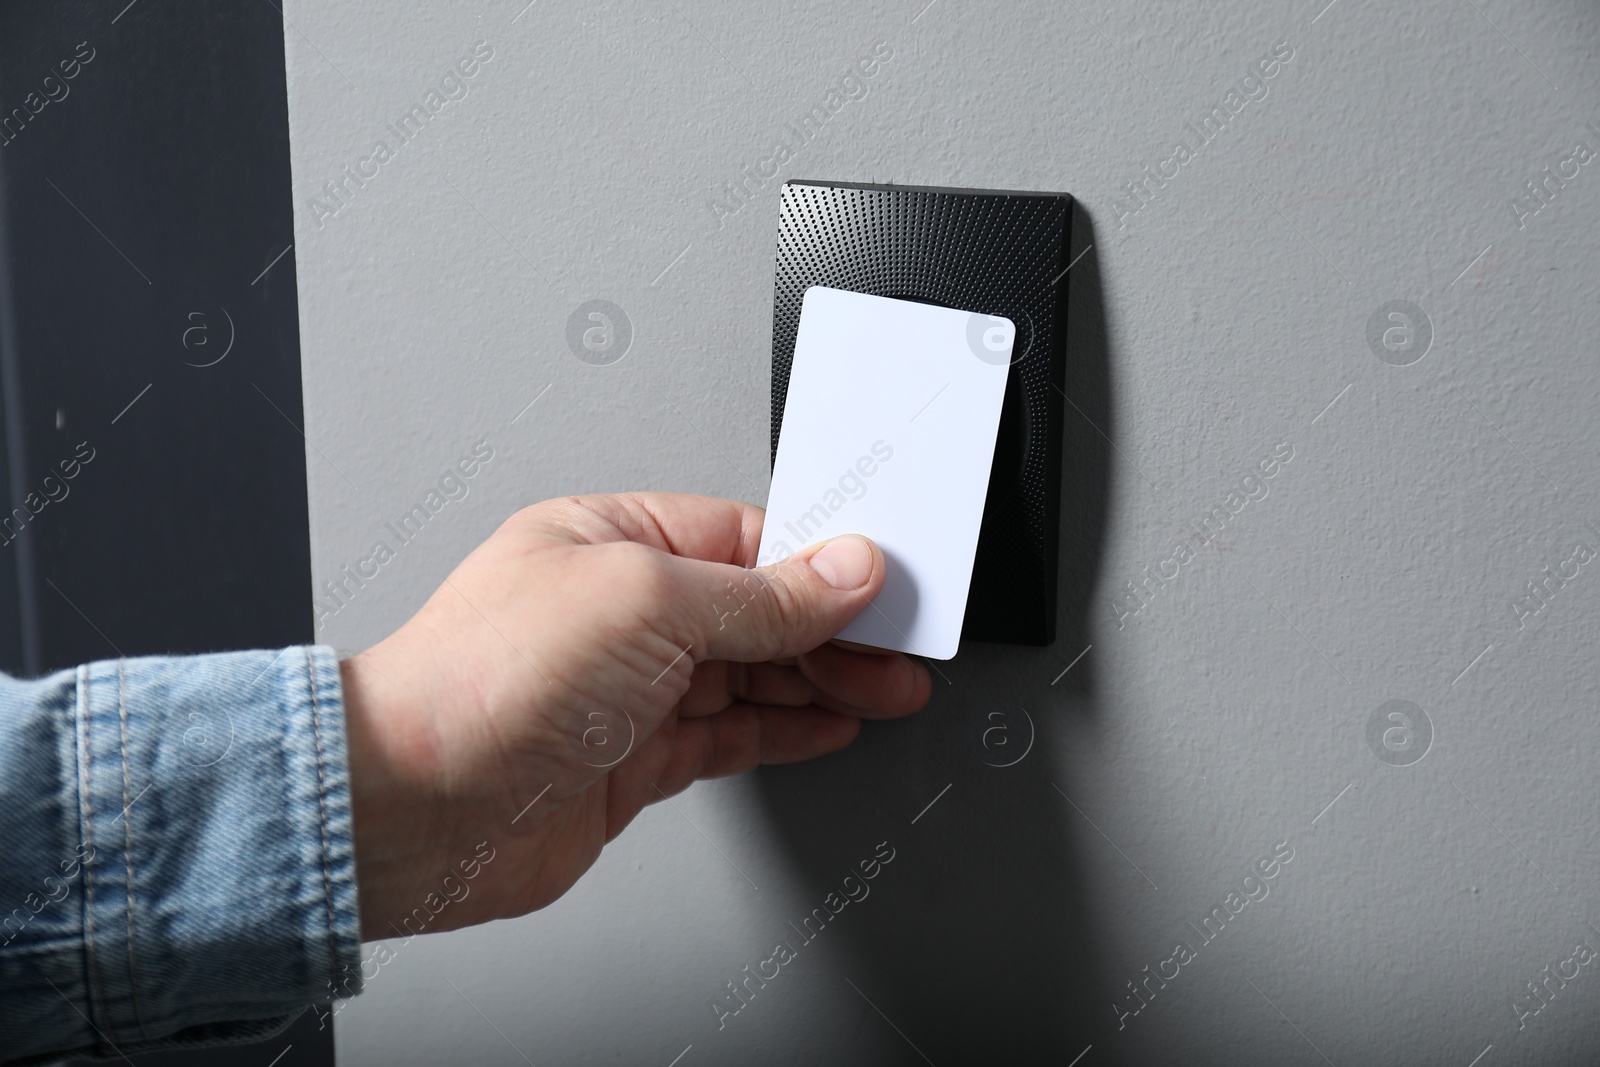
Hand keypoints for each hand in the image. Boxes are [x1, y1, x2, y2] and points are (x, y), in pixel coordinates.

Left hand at [340, 492, 930, 939]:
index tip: (883, 582)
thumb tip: (841, 570)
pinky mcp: (632, 758)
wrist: (411, 806)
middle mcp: (621, 610)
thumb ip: (759, 594)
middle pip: (757, 609)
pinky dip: (784, 729)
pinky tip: (827, 724)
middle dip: (835, 629)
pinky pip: (729, 734)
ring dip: (823, 682)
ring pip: (751, 675)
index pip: (746, 539)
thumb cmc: (482, 680)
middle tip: (902, 648)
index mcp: (614, 538)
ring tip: (887, 688)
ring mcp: (628, 687)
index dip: (821, 561)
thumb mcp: (648, 602)